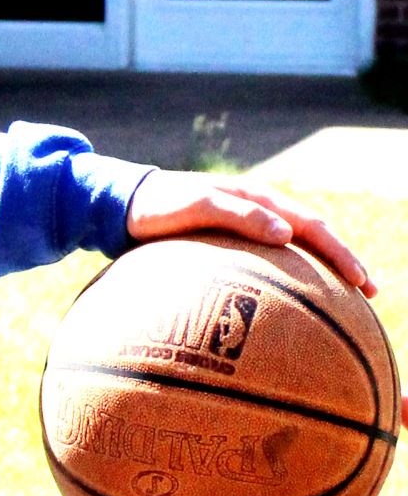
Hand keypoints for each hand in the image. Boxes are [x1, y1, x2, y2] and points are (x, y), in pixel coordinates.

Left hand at [125, 169, 374, 297]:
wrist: (124, 205)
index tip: (360, 281)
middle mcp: (259, 208)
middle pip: (314, 235)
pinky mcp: (233, 238)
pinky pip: (274, 254)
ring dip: (325, 266)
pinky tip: (298, 295)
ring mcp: (248, 223)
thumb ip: (237, 216)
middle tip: (371, 293)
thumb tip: (288, 235)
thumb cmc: (157, 207)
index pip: (311, 225)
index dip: (340, 253)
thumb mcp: (195, 207)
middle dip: (345, 262)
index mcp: (257, 198)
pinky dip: (295, 270)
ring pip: (298, 245)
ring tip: (347, 297)